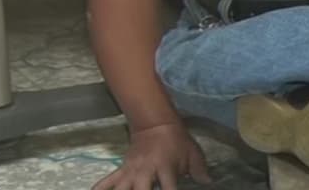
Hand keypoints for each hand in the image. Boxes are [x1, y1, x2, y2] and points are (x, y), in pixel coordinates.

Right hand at [92, 122, 210, 189]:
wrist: (155, 124)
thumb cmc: (177, 140)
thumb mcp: (192, 153)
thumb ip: (199, 170)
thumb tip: (208, 183)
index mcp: (166, 168)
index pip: (169, 189)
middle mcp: (146, 172)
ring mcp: (131, 171)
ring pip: (121, 189)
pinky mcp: (121, 170)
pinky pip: (107, 182)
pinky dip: (100, 189)